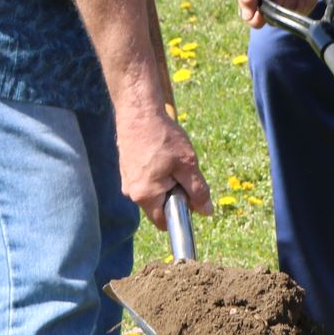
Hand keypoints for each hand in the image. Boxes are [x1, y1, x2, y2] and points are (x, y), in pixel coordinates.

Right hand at [117, 99, 210, 227]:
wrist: (139, 113)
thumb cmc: (163, 138)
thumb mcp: (187, 165)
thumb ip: (197, 191)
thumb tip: (206, 212)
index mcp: (145, 196)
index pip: (165, 221)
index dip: (182, 214)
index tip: (192, 198)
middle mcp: (132, 192)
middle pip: (160, 206)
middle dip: (175, 194)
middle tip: (183, 170)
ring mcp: (127, 181)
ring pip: (155, 191)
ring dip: (168, 181)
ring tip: (172, 159)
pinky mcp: (127, 169)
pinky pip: (147, 179)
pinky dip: (158, 172)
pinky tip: (162, 153)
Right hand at [236, 0, 323, 28]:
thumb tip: (246, 17)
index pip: (254, 21)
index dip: (265, 16)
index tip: (277, 0)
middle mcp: (268, 2)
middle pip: (276, 20)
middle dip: (287, 5)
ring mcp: (284, 3)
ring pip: (290, 16)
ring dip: (300, 3)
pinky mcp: (298, 2)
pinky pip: (302, 12)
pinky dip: (308, 2)